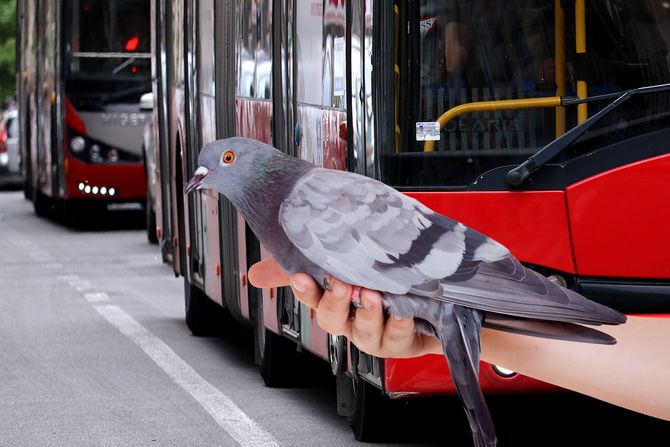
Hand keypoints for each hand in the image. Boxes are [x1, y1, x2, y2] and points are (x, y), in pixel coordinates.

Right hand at [248, 258, 441, 357]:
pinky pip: (398, 337)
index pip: (311, 296)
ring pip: (364, 331)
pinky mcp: (400, 342)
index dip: (304, 290)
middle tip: (342, 283)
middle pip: (332, 319)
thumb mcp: (343, 262)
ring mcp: (375, 333)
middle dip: (336, 302)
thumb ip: (305, 260)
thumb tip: (254, 272)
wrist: (428, 298)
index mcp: (334, 301)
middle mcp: (351, 320)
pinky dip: (399, 323)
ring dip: (367, 314)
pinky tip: (402, 310)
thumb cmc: (380, 279)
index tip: (300, 276)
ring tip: (373, 294)